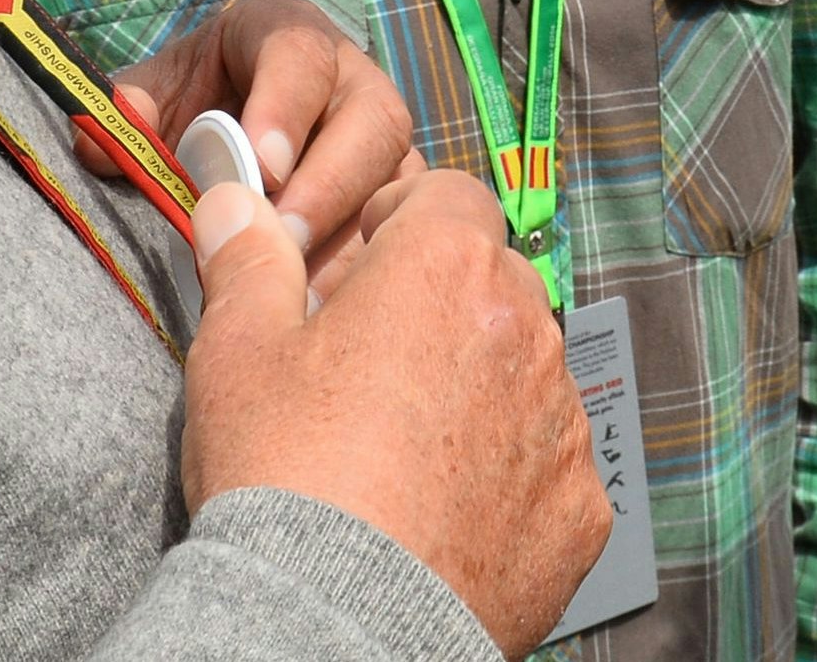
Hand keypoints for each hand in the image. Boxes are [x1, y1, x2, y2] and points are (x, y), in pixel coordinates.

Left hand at [100, 0, 415, 273]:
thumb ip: (127, 114)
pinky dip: (368, 271)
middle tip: (282, 241)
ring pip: (401, 180)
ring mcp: (384, 142)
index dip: (285, 109)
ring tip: (303, 291)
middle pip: (373, 120)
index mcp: (288, 37)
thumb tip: (98, 148)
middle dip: (330, 184)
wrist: (229, 130)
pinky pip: (405, 232)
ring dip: (353, 236)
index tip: (263, 167)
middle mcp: (353, 81)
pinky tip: (327, 309)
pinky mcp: (399, 196)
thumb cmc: (194, 106)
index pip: (301, 57)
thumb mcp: (157, 95)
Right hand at [181, 173, 608, 657]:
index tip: (361, 267)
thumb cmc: (283, 474)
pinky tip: (444, 512)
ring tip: (401, 451)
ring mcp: (563, 420)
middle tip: (369, 368)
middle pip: (492, 283)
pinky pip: (548, 464)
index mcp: (448, 266)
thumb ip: (248, 261)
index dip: (401, 222)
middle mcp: (528, 327)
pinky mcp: (580, 505)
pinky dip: (508, 476)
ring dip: (478, 389)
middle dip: (440, 306)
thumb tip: (236, 202)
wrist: (338, 622)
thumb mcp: (237, 352)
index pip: (449, 196)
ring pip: (525, 373)